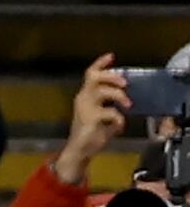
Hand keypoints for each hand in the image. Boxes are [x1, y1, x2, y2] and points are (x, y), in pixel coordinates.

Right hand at [56, 53, 128, 184]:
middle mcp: (83, 98)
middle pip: (95, 78)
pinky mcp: (91, 119)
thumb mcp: (101, 116)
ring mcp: (86, 108)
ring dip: (119, 96)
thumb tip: (123, 103)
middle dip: (111, 76)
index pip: (90, 74)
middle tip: (125, 82)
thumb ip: (109, 107)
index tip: (111, 56)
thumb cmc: (90, 134)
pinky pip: (111, 112)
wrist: (79, 150)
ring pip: (103, 91)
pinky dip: (119, 118)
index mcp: (85, 96)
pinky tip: (118, 126)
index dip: (100, 64)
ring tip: (127, 104)